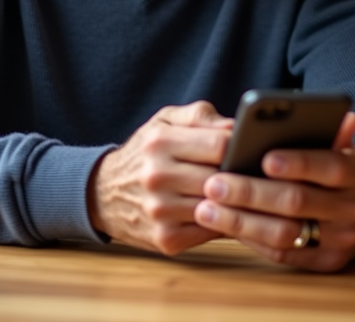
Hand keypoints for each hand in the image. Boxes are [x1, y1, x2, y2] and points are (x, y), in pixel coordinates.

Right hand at [87, 101, 233, 255]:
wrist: (102, 194)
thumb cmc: (145, 153)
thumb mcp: (164, 122)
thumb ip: (200, 116)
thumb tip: (234, 127)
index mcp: (159, 142)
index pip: (220, 145)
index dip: (241, 147)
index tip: (248, 149)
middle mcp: (157, 176)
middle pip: (222, 178)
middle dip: (241, 175)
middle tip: (252, 173)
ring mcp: (160, 211)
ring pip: (220, 207)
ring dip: (235, 202)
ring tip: (241, 193)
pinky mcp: (166, 239)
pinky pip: (212, 231)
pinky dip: (222, 222)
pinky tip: (221, 212)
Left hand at [193, 111, 354, 271]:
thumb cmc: (340, 169)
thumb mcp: (341, 147)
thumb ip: (325, 131)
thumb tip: (315, 110)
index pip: (331, 166)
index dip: (298, 162)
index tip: (263, 158)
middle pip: (298, 202)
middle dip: (251, 192)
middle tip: (213, 183)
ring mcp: (343, 240)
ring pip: (286, 233)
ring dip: (241, 221)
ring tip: (206, 208)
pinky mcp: (326, 263)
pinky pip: (282, 254)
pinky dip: (250, 238)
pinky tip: (224, 225)